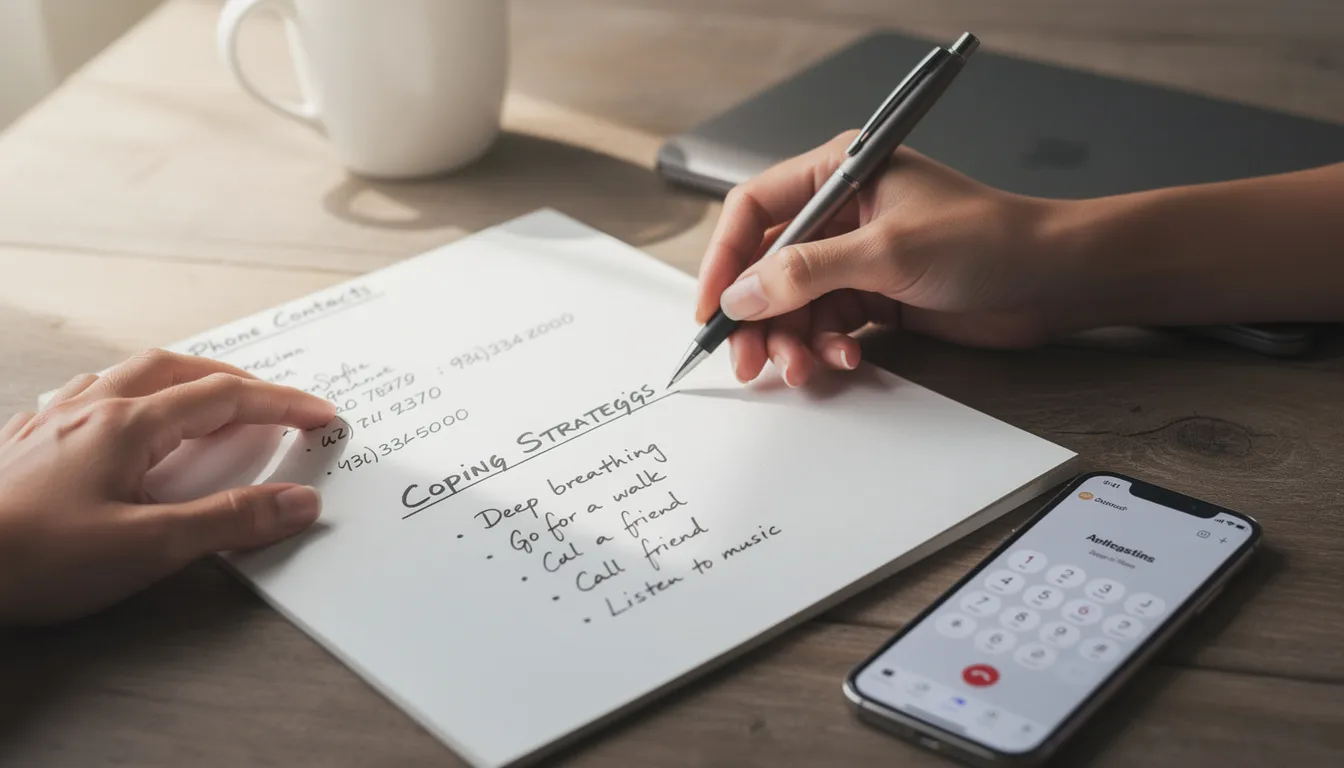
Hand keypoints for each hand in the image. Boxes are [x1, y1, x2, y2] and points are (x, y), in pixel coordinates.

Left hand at [0, 350, 336, 625]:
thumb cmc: (32, 559)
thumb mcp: (146, 549)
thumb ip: (228, 522)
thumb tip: (298, 502)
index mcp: (127, 425)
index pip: (224, 398)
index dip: (281, 405)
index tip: (321, 415)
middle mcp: (89, 408)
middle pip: (178, 368)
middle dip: (236, 380)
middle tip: (274, 403)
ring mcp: (51, 421)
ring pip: (129, 375)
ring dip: (182, 379)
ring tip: (208, 400)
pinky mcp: (23, 444)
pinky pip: (88, 396)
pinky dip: (130, 396)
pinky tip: (125, 421)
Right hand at [694, 130, 1070, 385]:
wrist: (1053, 279)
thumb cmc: (989, 239)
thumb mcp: (889, 251)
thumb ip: (808, 272)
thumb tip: (742, 294)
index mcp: (839, 173)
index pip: (755, 209)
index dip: (725, 259)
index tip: (712, 308)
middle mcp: (840, 214)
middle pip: (767, 266)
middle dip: (755, 316)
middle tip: (748, 359)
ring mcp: (856, 257)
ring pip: (793, 304)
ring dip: (791, 341)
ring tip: (802, 368)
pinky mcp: (874, 296)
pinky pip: (825, 325)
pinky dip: (825, 347)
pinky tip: (842, 359)